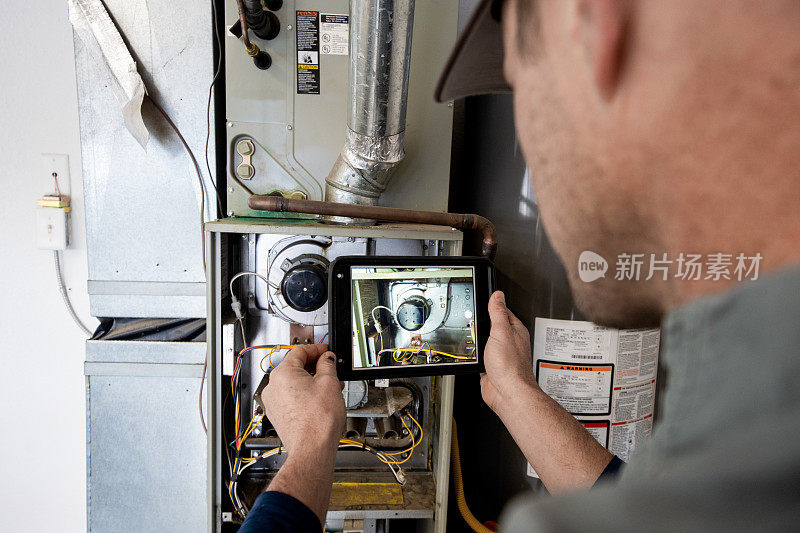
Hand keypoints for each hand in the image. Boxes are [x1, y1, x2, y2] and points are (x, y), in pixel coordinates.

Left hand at [261, 344, 345, 455]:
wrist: (311, 449)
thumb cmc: (317, 420)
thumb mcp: (329, 383)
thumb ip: (328, 364)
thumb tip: (327, 358)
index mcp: (282, 373)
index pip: (299, 351)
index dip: (317, 349)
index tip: (326, 350)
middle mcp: (273, 387)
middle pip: (296, 368)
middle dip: (316, 367)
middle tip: (332, 369)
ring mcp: (274, 403)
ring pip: (294, 384)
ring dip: (312, 382)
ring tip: (331, 387)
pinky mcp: (278, 415)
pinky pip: (292, 397)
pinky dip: (306, 395)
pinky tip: (321, 400)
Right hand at [480, 291, 538, 415]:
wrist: (507, 392)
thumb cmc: (510, 366)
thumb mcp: (501, 332)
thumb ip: (498, 313)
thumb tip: (498, 296)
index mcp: (515, 330)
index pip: (503, 311)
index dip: (493, 305)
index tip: (484, 299)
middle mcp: (509, 342)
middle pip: (494, 326)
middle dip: (483, 323)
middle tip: (474, 316)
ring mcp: (500, 354)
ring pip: (486, 342)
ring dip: (478, 340)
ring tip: (471, 333)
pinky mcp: (491, 366)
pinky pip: (481, 356)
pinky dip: (475, 354)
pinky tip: (472, 353)